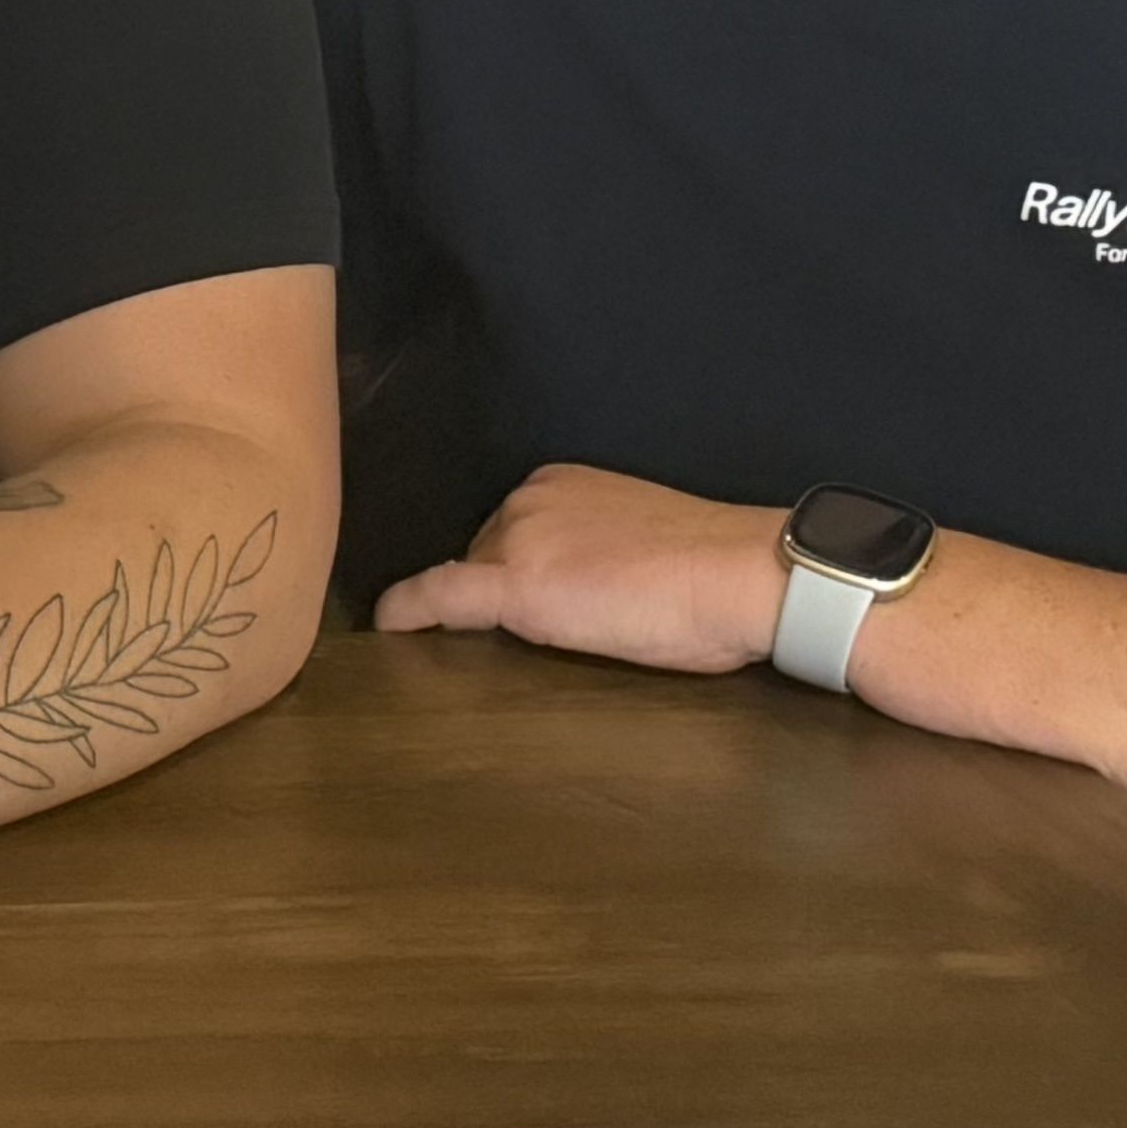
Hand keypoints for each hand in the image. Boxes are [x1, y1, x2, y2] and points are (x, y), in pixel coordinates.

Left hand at [373, 465, 793, 674]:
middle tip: (551, 627)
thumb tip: (574, 584)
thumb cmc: (712, 570)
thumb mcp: (639, 542)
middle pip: (483, 557)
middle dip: (500, 592)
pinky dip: (410, 610)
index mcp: (561, 484)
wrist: (737, 574)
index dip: (507, 568)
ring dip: (483, 612)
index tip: (511, 593)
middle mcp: (529, 500)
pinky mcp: (514, 584)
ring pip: (471, 582)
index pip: (510, 533)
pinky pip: (440, 595)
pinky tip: (388, 626)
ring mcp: (519, 540)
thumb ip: (590, 549)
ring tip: (534, 643)